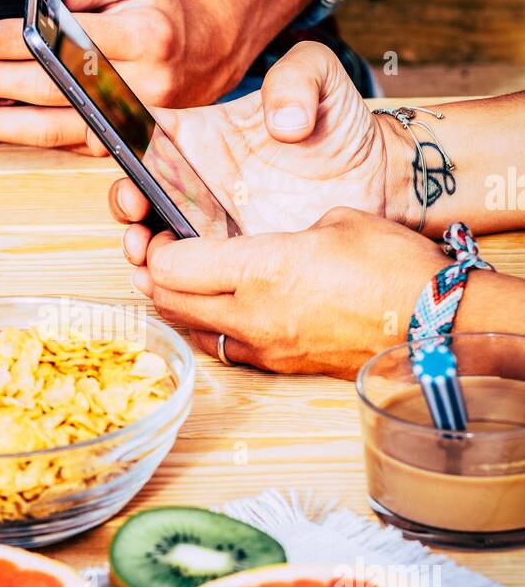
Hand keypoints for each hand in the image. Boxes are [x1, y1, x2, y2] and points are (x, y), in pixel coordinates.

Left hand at [0, 0, 246, 147]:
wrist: (211, 51)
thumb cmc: (160, 10)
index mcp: (146, 36)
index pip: (73, 40)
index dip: (21, 41)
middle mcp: (143, 85)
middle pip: (56, 89)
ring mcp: (133, 121)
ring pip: (56, 128)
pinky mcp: (122, 142)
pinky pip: (64, 144)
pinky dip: (21, 138)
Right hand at [111, 41, 412, 264]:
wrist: (378, 177)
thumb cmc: (341, 122)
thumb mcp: (321, 76)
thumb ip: (297, 78)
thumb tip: (282, 122)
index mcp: (202, 132)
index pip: (146, 132)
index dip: (122, 142)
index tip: (125, 157)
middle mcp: (198, 178)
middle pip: (140, 190)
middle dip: (127, 203)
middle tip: (137, 212)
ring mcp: (212, 220)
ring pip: (158, 236)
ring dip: (141, 247)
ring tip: (147, 253)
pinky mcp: (235, 257)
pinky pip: (195, 272)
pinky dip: (174, 280)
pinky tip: (169, 283)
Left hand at [133, 208, 441, 377]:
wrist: (434, 325)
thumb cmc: (396, 268)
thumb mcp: (338, 220)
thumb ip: (289, 232)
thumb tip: (272, 245)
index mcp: (263, 267)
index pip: (175, 266)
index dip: (156, 250)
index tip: (157, 236)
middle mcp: (255, 312)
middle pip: (172, 302)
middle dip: (153, 280)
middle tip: (150, 260)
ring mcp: (267, 346)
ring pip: (195, 331)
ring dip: (177, 309)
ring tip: (176, 287)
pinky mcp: (283, 367)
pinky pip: (227, 350)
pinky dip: (209, 330)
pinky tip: (215, 315)